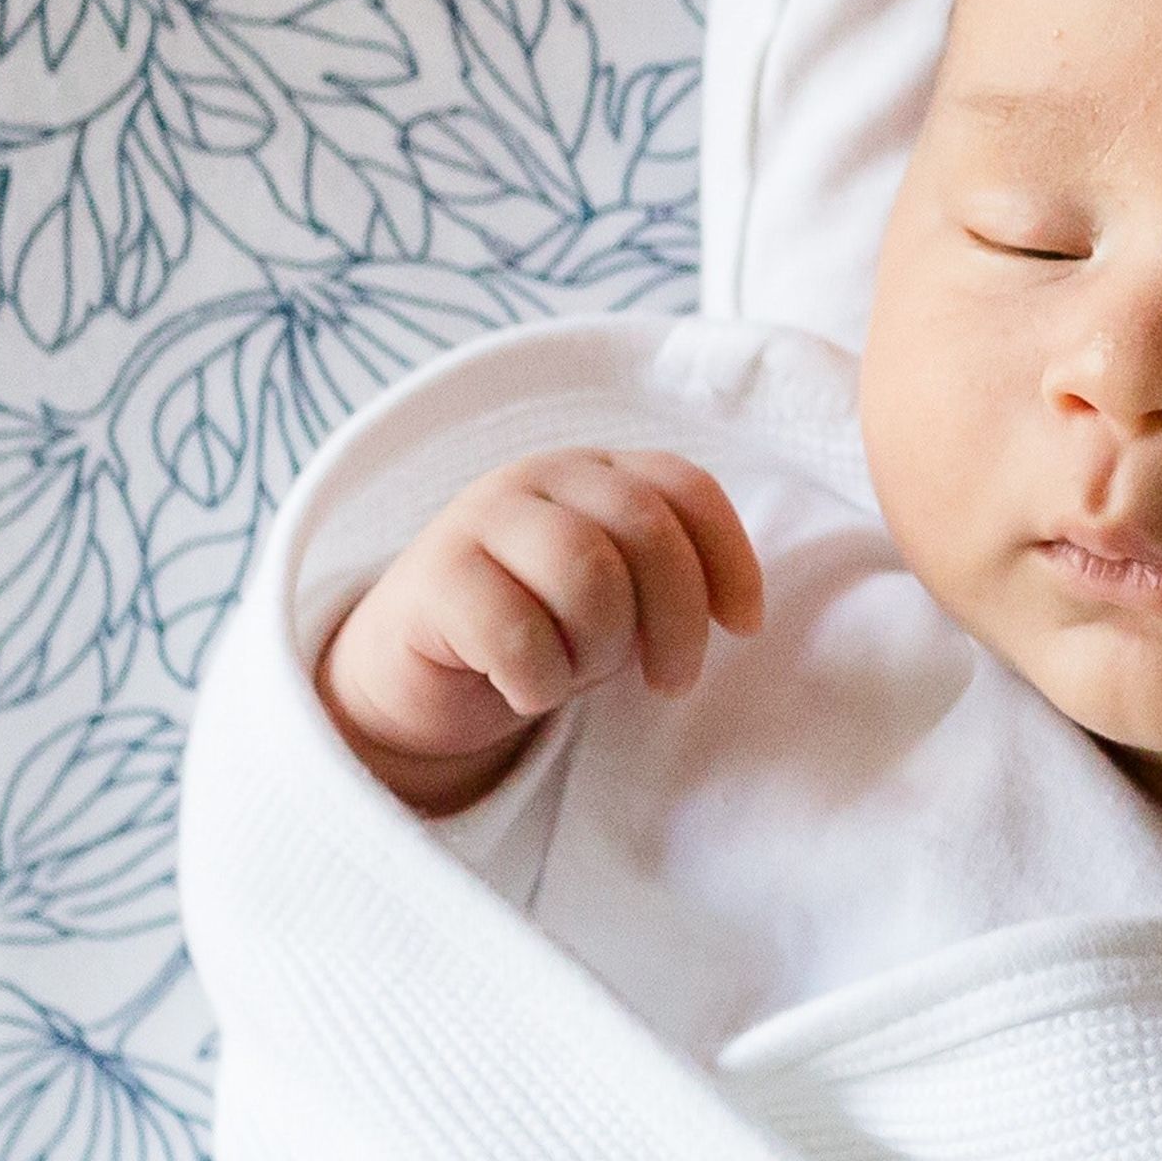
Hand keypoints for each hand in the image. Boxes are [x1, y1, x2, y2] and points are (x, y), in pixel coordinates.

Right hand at [313, 452, 766, 815]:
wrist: (417, 677)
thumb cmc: (539, 632)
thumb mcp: (620, 604)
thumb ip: (669, 581)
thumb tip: (740, 612)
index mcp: (597, 472)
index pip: (686, 488)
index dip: (729, 558)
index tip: (744, 628)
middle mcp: (540, 476)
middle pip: (645, 532)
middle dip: (677, 622)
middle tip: (670, 683)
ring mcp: (479, 516)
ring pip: (587, 576)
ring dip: (600, 650)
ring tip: (576, 674)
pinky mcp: (432, 575)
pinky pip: (518, 636)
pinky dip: (539, 682)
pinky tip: (523, 688)